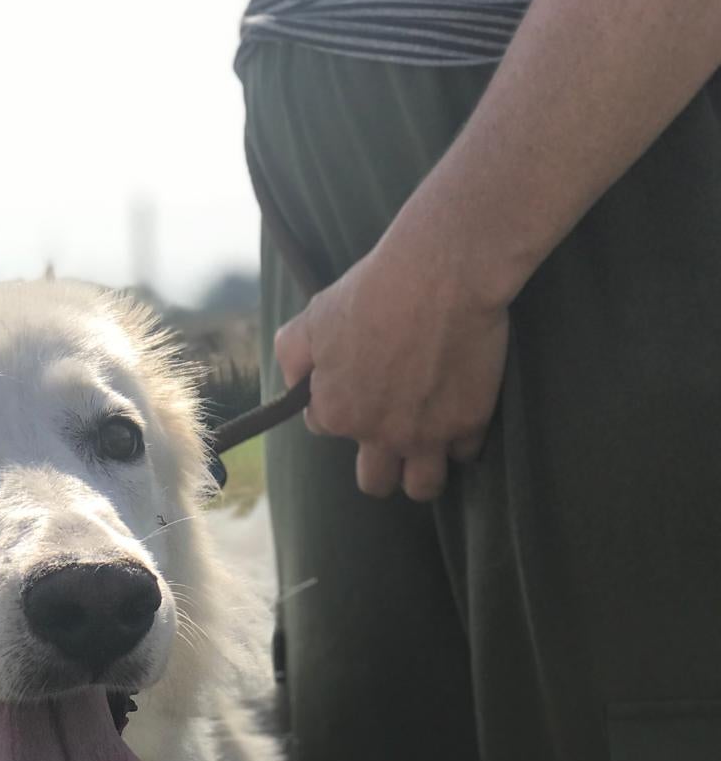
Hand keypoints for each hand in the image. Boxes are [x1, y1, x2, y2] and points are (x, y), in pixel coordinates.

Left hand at [274, 228, 509, 500]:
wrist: (442, 273)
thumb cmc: (374, 289)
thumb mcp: (314, 316)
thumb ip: (292, 356)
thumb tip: (294, 384)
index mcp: (337, 413)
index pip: (328, 429)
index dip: (341, 408)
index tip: (358, 387)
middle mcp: (379, 435)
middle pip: (375, 483)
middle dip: (381, 467)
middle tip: (392, 437)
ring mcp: (426, 435)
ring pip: (422, 487)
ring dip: (421, 473)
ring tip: (428, 448)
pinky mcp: (468, 423)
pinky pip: (464, 453)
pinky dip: (462, 439)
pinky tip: (461, 414)